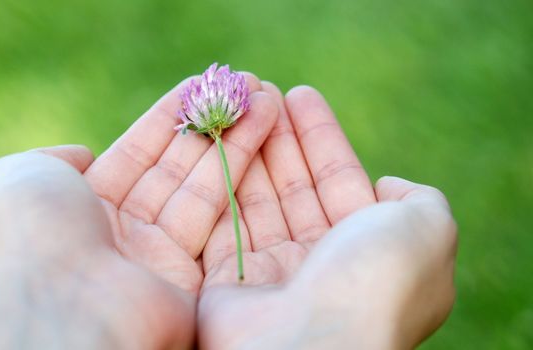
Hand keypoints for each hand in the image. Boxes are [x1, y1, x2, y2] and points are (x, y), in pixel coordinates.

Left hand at [0, 74, 278, 348]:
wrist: (60, 304)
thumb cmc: (32, 233)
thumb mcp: (18, 177)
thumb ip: (52, 158)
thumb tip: (85, 155)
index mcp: (84, 208)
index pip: (136, 154)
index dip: (169, 118)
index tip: (199, 86)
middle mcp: (123, 233)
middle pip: (176, 169)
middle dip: (210, 126)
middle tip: (243, 87)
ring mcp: (158, 258)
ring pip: (204, 189)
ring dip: (235, 141)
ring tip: (264, 97)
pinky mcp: (193, 280)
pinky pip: (220, 220)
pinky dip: (239, 173)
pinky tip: (259, 131)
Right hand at [198, 85, 457, 348]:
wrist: (311, 344)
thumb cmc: (373, 281)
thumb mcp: (427, 229)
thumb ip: (419, 201)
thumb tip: (385, 187)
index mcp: (367, 252)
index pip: (340, 181)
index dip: (321, 138)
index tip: (300, 95)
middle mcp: (321, 264)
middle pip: (295, 187)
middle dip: (280, 138)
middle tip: (260, 91)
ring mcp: (274, 274)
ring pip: (258, 200)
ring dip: (249, 152)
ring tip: (239, 106)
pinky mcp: (229, 282)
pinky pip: (223, 224)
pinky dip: (220, 185)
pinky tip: (216, 146)